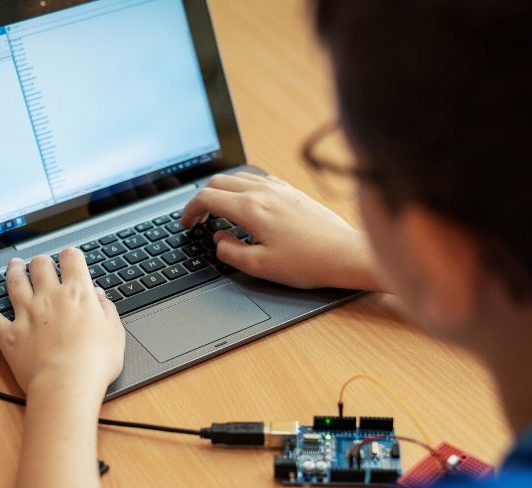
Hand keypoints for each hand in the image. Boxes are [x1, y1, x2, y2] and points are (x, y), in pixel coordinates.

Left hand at [0, 248, 124, 392]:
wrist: (67, 384)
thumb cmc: (95, 362)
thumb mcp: (114, 332)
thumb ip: (106, 309)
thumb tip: (99, 295)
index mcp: (78, 294)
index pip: (72, 259)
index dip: (71, 254)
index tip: (71, 257)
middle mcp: (49, 298)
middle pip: (40, 266)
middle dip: (41, 261)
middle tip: (41, 262)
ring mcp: (26, 314)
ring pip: (14, 282)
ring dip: (13, 271)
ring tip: (14, 265)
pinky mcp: (9, 334)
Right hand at [182, 172, 380, 290]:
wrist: (345, 254)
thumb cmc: (308, 262)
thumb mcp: (260, 266)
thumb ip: (230, 252)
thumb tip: (219, 240)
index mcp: (251, 208)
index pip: (207, 197)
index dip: (190, 210)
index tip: (186, 224)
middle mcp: (264, 191)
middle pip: (219, 181)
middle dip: (203, 199)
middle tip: (199, 220)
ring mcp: (279, 188)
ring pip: (238, 176)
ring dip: (222, 191)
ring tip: (220, 212)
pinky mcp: (292, 191)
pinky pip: (259, 179)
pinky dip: (243, 188)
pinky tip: (248, 205)